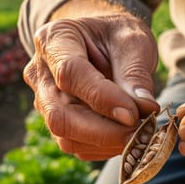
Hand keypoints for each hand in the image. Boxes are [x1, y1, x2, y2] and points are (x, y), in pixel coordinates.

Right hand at [23, 12, 159, 160]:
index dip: (101, 98)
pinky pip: (76, 145)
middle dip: (103, 131)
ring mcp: (44, 102)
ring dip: (106, 143)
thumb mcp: (132, 40)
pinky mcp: (56, 123)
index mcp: (53, 40)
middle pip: (60, 114)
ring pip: (66, 136)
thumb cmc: (116, 36)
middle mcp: (40, 74)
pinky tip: (127, 137)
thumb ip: (135, 72)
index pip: (69, 73)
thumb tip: (144, 108)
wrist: (102, 41)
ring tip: (140, 135)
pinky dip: (104, 148)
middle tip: (141, 133)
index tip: (133, 114)